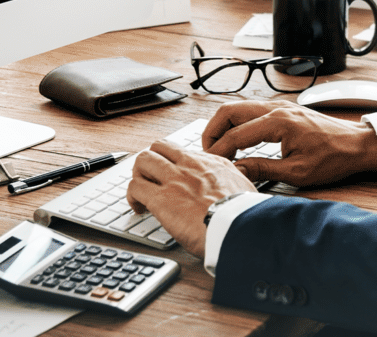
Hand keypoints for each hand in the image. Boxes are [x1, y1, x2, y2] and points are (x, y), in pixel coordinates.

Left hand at [126, 140, 255, 258]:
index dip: (172, 162)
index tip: (172, 176)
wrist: (240, 228)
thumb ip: (234, 183)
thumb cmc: (245, 216)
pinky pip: (135, 187)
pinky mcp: (161, 198)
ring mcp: (174, 179)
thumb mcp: (245, 189)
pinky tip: (138, 208)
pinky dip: (132, 197)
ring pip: (143, 160)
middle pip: (159, 147)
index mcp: (212, 163)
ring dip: (138, 176)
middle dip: (151, 162)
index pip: (182, 151)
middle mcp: (191, 165)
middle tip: (151, 180)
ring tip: (141, 193)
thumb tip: (232, 189)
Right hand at [203, 100, 376, 187]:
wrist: (357, 145)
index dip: (219, 151)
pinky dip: (237, 123)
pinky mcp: (283, 110)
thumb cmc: (333, 158)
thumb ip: (263, 170)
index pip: (235, 135)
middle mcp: (276, 108)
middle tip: (208, 153)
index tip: (211, 165)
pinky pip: (251, 110)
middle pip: (229, 111)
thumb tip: (236, 171)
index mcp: (278, 122)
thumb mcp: (297, 172)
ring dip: (224, 125)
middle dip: (213, 131)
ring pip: (238, 107)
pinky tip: (237, 141)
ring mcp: (279, 106)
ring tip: (219, 148)